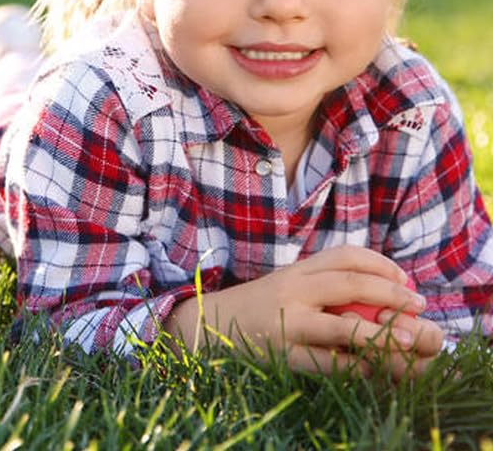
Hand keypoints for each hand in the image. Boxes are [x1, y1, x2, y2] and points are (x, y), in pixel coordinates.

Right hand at [165, 245, 442, 376]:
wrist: (206, 327)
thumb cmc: (256, 309)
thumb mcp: (286, 287)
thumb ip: (320, 285)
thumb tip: (376, 291)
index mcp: (295, 271)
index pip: (342, 256)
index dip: (379, 263)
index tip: (404, 278)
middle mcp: (292, 290)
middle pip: (348, 282)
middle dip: (389, 291)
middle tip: (417, 303)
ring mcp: (287, 322)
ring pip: (342, 325)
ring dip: (382, 332)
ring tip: (409, 339)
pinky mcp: (284, 355)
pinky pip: (329, 363)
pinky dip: (357, 366)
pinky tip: (374, 368)